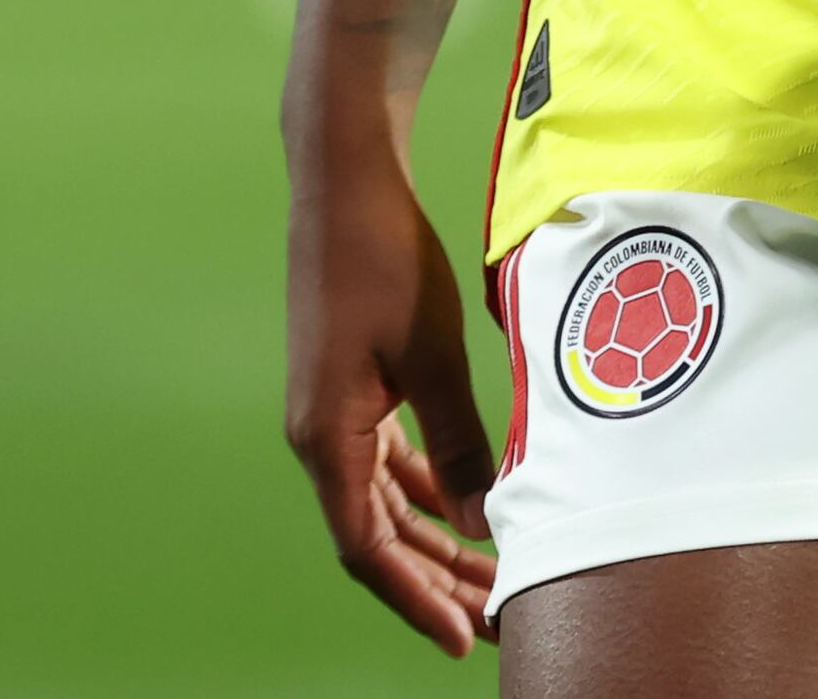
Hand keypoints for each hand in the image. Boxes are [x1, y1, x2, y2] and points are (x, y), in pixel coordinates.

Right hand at [283, 121, 499, 653]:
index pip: (367, 547)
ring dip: (434, 538)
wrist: (346, 180)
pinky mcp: (351, 386)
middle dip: (435, 580)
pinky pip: (387, 461)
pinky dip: (426, 489)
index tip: (464, 637)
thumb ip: (460, 443)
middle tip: (497, 616)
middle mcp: (320, 435)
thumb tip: (484, 522)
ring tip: (493, 573)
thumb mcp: (433, 357)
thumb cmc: (384, 258)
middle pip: (378, 534)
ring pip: (385, 501)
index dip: (416, 598)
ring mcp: (334, 411)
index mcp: (325, 437)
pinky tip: (467, 505)